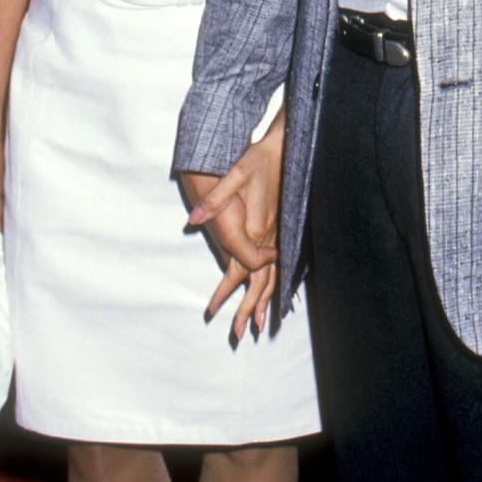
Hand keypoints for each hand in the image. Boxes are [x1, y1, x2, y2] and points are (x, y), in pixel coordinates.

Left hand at [181, 119, 283, 341]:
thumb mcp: (236, 174)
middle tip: (238, 335)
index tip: (213, 312)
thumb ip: (215, 200)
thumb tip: (193, 220)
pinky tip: (278, 295)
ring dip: (265, 302)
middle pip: (260, 282)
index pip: (242, 270)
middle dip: (249, 310)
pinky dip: (277, 284)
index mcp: (257, 229)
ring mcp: (280, 234)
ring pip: (274, 276)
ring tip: (258, 326)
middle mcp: (271, 236)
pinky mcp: (283, 228)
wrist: (287, 147)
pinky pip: (282, 265)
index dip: (226, 292)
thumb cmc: (260, 159)